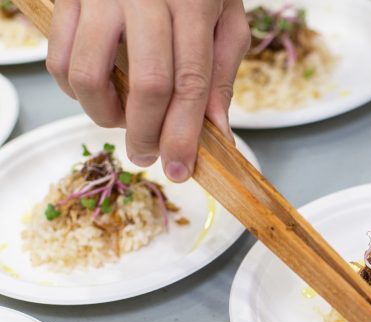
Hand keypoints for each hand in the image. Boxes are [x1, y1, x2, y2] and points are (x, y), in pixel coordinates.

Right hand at [46, 0, 249, 181]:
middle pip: (146, 84)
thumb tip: (216, 130)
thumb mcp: (226, 19)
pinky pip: (58, 58)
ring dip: (105, 115)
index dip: (183, 134)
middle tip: (148, 155)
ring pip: (90, 75)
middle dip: (147, 134)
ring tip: (122, 120)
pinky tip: (98, 94)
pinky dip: (74, 91)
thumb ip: (222, 72)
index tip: (179, 169)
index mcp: (193, 3)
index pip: (189, 82)